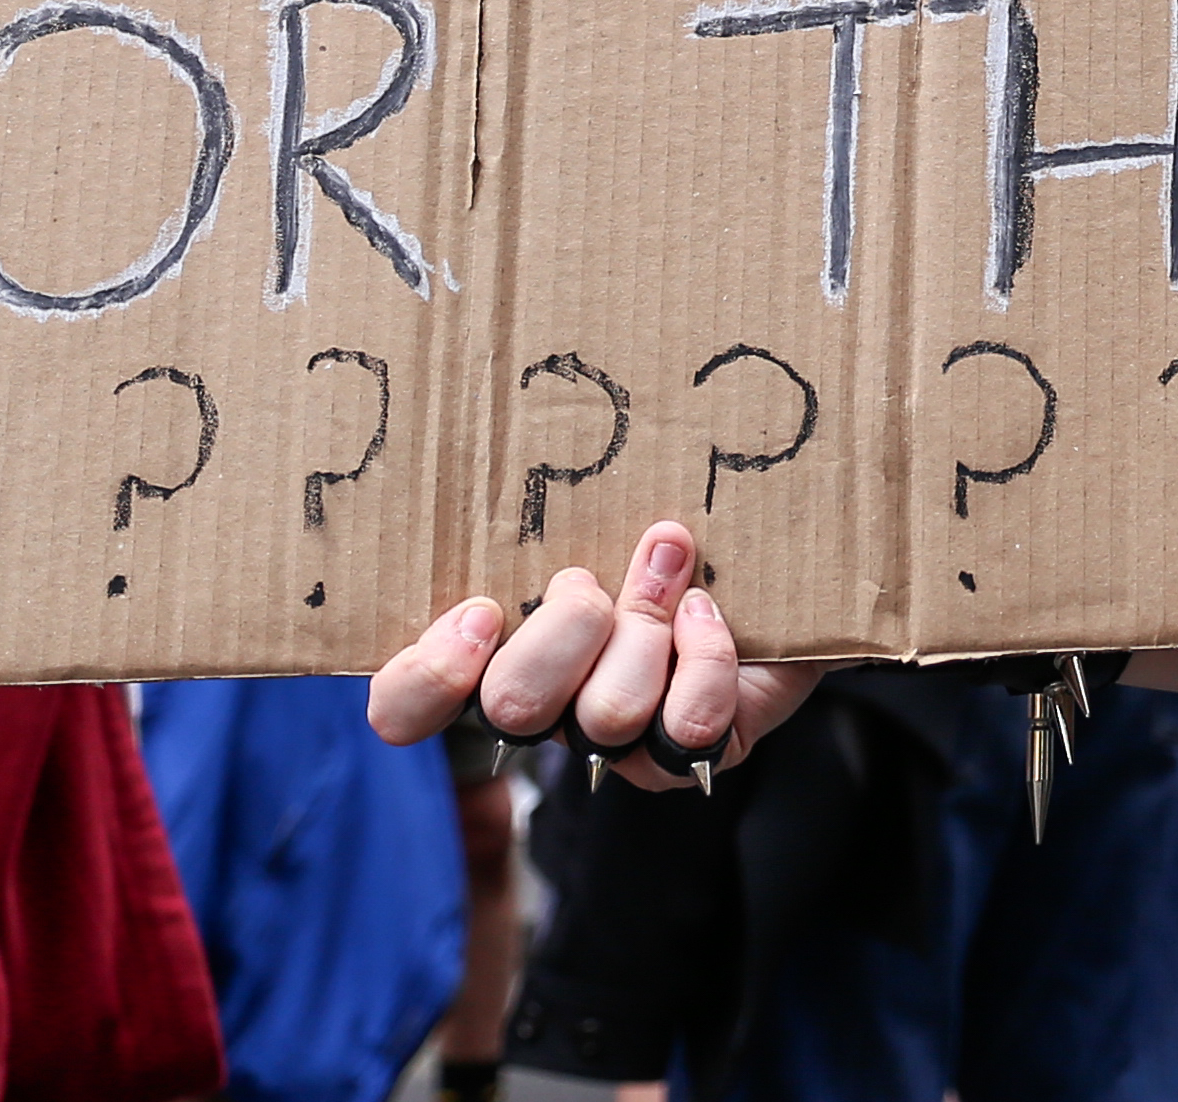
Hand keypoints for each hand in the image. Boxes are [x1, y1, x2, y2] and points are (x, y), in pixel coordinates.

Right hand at [367, 520, 820, 791]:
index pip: (405, 707)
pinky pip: (687, 725)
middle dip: (562, 631)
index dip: (429, 673)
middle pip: (513, 707)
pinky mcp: (689, 753)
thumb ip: (554, 495)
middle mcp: (547, 711)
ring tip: (672, 566)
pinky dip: (704, 658)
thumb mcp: (594, 506)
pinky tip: (709, 612)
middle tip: (588, 581)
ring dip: (643, 625)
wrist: (772, 572)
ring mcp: (617, 743)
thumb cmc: (658, 531)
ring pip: (605, 714)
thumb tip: (543, 425)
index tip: (480, 610)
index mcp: (492, 655)